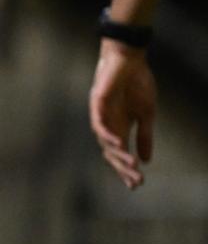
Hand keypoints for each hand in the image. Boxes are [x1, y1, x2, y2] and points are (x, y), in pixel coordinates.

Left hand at [89, 40, 155, 188]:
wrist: (130, 59)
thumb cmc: (137, 83)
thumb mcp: (146, 114)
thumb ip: (144, 136)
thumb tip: (145, 160)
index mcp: (120, 127)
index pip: (121, 153)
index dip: (127, 169)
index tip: (137, 184)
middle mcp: (107, 124)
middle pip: (112, 152)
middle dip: (123, 167)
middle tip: (136, 181)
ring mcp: (100, 114)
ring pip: (105, 141)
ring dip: (119, 153)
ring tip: (132, 166)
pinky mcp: (97, 102)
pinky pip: (98, 122)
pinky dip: (107, 134)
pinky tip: (117, 143)